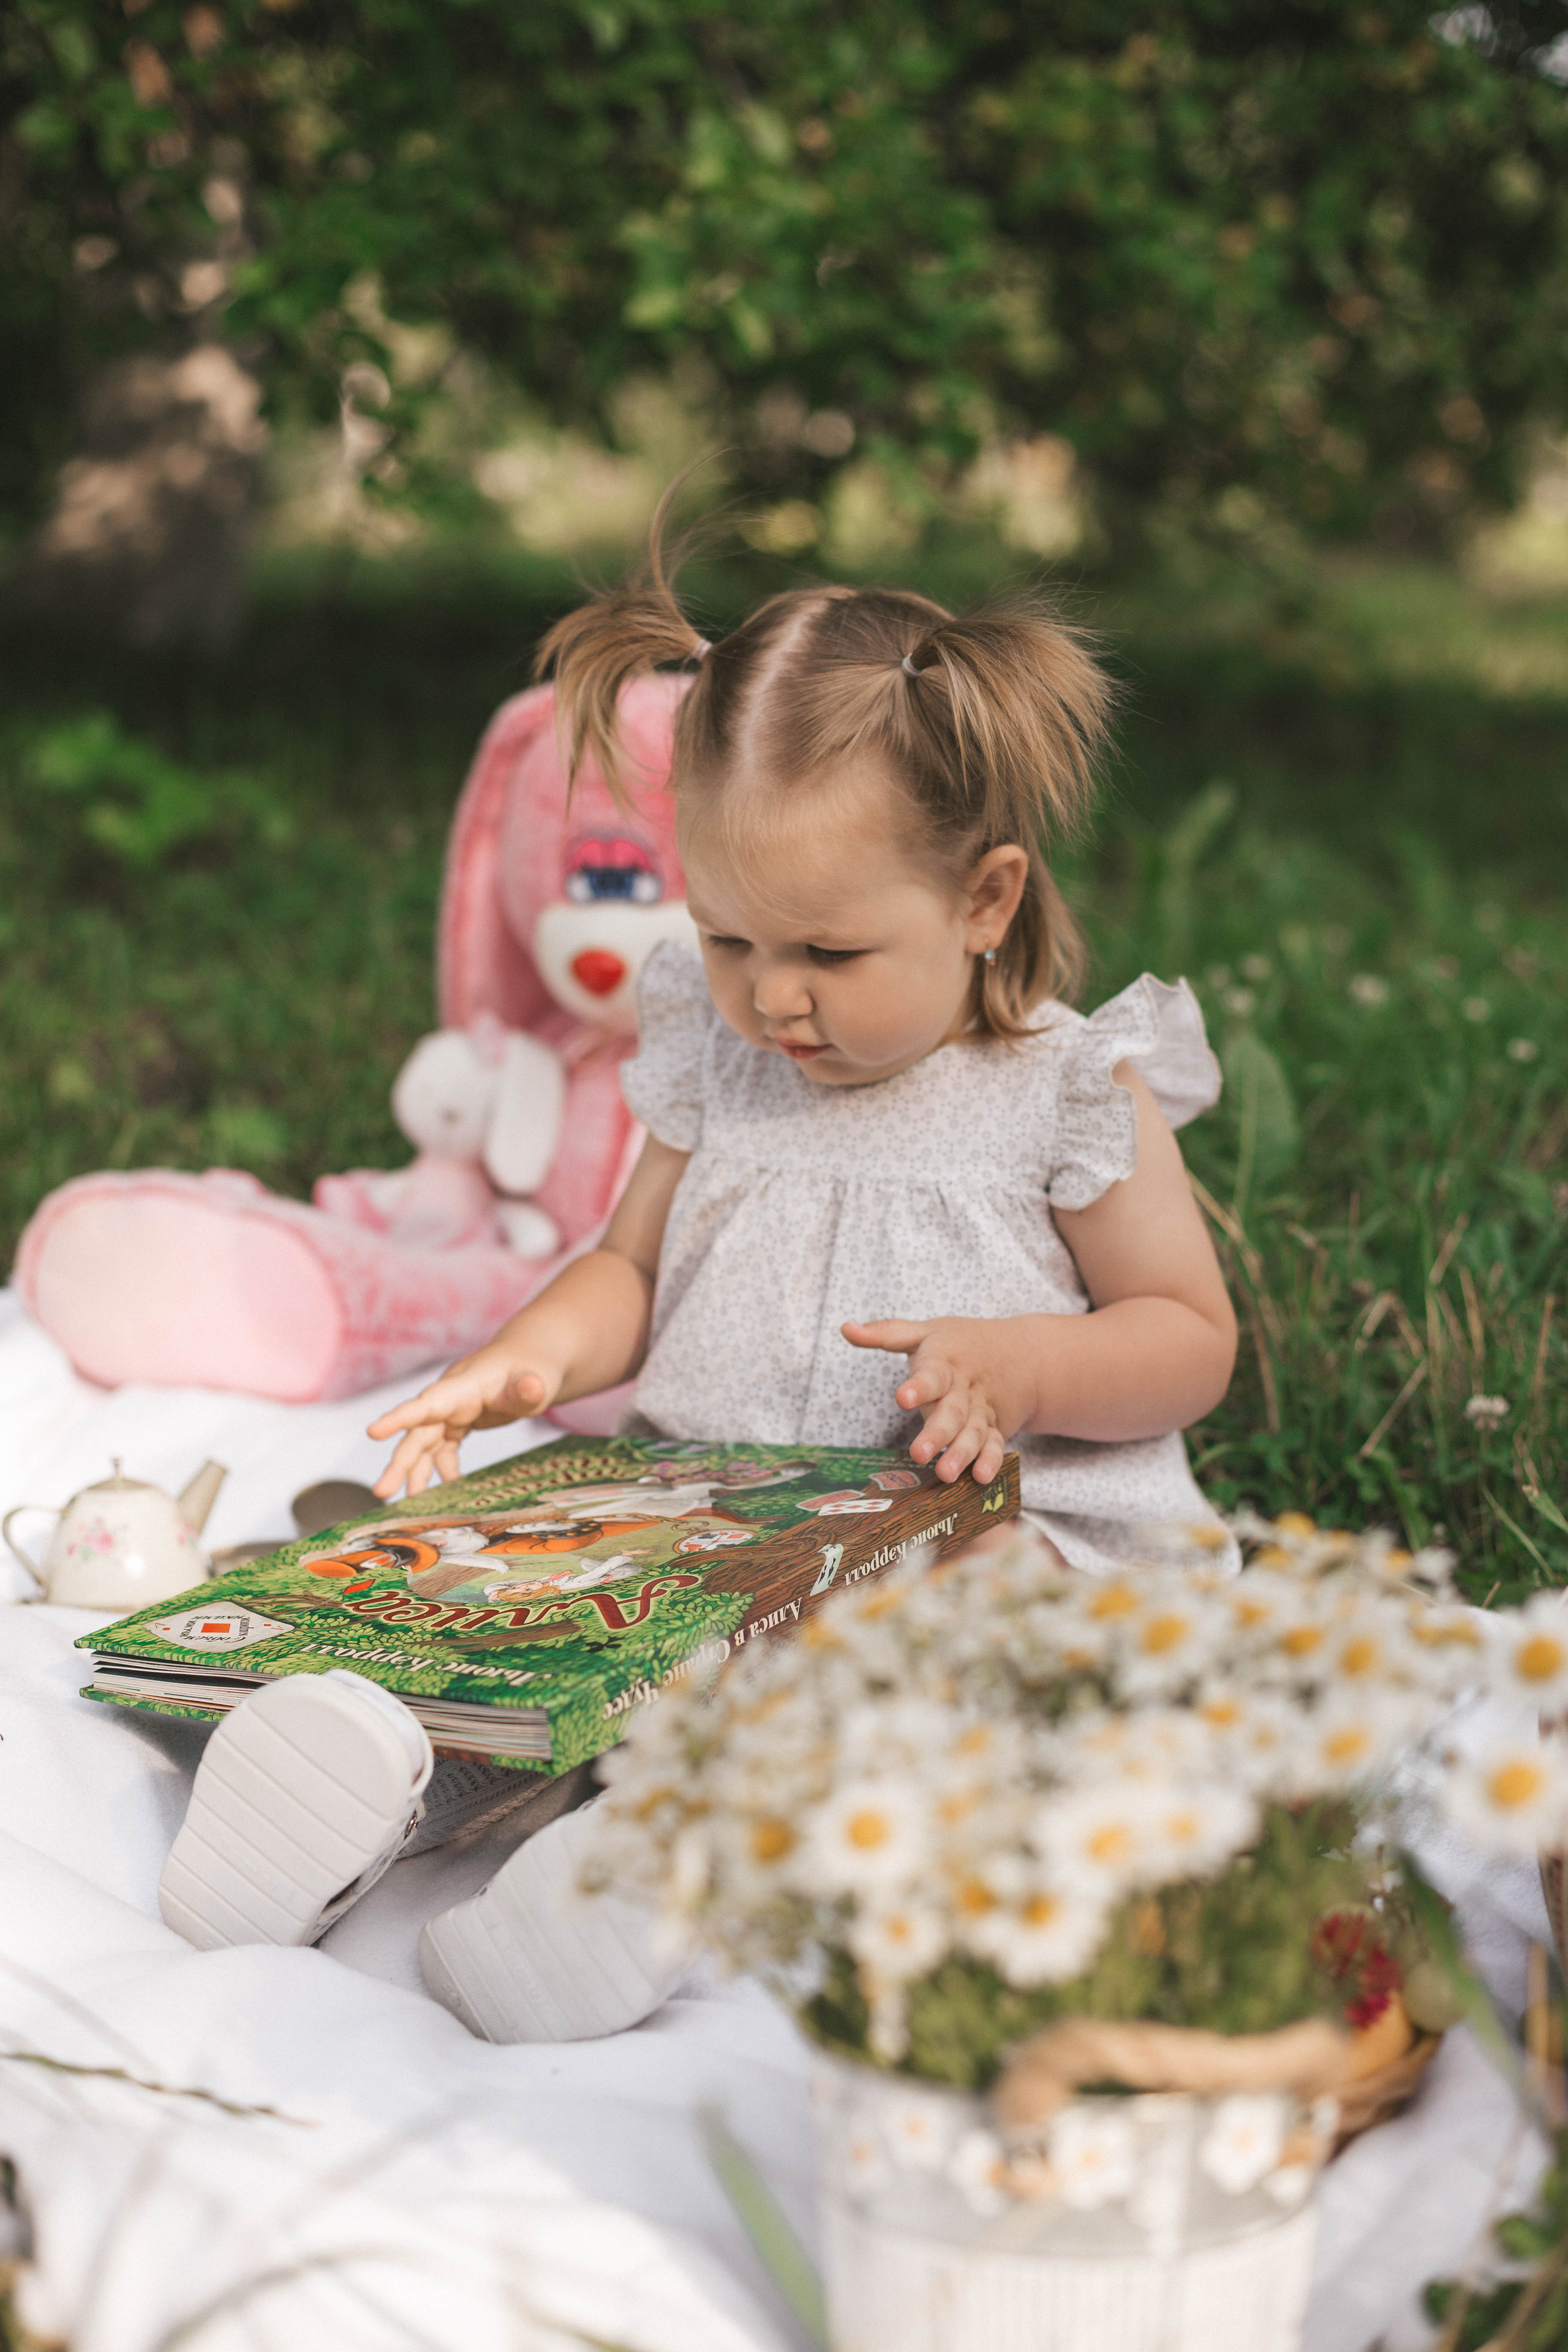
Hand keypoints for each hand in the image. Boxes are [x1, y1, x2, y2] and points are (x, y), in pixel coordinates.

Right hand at [366, 1347, 560, 1497]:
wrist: (528, 1362)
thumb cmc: (531, 1368)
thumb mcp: (536, 1380)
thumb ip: (528, 1388)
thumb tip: (532, 1387)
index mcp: (462, 1386)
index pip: (427, 1403)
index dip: (400, 1418)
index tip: (373, 1433)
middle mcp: (449, 1399)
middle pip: (419, 1432)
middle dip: (400, 1463)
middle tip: (381, 1492)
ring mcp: (451, 1412)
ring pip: (425, 1445)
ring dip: (414, 1472)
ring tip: (406, 1503)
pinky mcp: (458, 1423)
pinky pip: (442, 1449)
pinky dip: (441, 1469)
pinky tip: (445, 1490)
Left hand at [841, 1317, 1033, 1485]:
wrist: (1024, 1352)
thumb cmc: (964, 1343)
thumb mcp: (927, 1331)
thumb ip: (886, 1334)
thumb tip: (845, 1328)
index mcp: (945, 1362)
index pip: (932, 1374)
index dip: (918, 1387)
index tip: (902, 1398)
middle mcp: (965, 1388)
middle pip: (953, 1411)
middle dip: (938, 1433)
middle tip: (918, 1454)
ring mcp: (983, 1410)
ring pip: (974, 1432)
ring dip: (962, 1453)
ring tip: (946, 1474)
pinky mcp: (997, 1427)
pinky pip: (996, 1444)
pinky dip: (992, 1460)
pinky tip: (982, 1477)